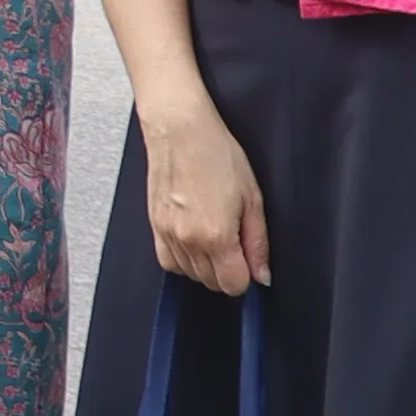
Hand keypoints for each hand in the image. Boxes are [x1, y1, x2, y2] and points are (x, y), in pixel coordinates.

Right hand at [143, 101, 269, 295]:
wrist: (179, 131)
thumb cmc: (216, 154)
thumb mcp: (252, 198)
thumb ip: (258, 242)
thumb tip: (261, 274)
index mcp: (216, 236)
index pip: (233, 285)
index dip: (247, 276)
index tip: (249, 260)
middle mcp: (188, 240)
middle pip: (211, 283)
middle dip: (228, 272)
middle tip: (235, 243)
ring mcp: (167, 234)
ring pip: (190, 275)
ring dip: (206, 267)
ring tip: (214, 237)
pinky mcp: (154, 226)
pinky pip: (168, 262)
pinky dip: (184, 261)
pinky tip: (194, 241)